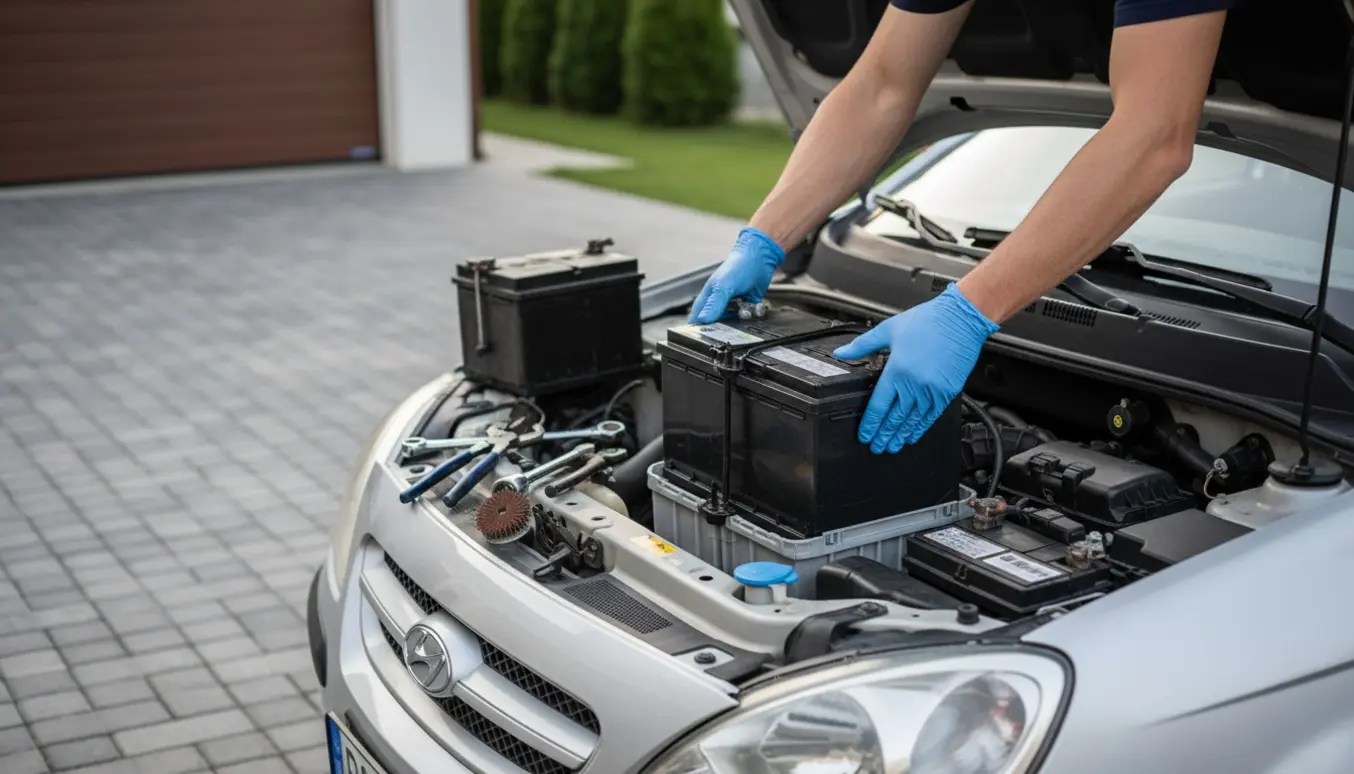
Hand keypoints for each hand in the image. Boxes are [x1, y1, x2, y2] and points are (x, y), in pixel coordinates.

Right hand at [688, 227, 784, 323]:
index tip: (708, 337)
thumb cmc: (738, 267)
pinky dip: (753, 313)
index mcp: (707, 298)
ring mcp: (733, 304)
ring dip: (742, 318)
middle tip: (734, 320)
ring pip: (735, 322)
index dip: (700, 329)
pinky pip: (748, 317)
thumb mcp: (724, 287)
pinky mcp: (746, 304)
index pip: (697, 318)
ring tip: (745, 308)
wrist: (760, 258)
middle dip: (727, 326)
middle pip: (718, 324)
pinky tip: (754, 306)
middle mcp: (719, 302)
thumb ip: (714, 305)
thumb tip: (703, 320)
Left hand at [832, 284, 998, 453]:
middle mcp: (914, 385)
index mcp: (897, 371)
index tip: (865, 435)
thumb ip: (863, 345)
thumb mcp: (889, 330)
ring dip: (901, 435)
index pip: (879, 406)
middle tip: (877, 447)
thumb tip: (842, 352)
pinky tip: (914, 434)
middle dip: (884, 435)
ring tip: (893, 446)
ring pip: (913, 420)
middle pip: (895, 418)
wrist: (960, 318)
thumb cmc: (928, 321)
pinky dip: (921, 427)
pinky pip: (931, 416)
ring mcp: (932, 390)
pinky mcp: (947, 392)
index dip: (870, 424)